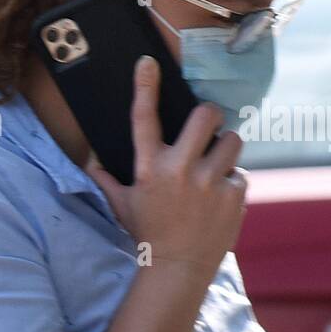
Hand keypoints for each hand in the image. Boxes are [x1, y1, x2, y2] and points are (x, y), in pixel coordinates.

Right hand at [86, 55, 247, 280]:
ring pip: (232, 141)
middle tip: (206, 128)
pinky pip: (241, 174)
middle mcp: (180, 171)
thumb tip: (90, 164)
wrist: (178, 269)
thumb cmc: (148, 234)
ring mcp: (211, 183)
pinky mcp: (235, 196)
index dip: (146, 87)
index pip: (144, 119)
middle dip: (209, 116)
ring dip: (225, 150)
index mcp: (150, 169)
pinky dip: (232, 184)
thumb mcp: (122, 206)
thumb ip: (107, 181)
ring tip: (214, 169)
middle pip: (206, 116)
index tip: (149, 62)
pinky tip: (219, 201)